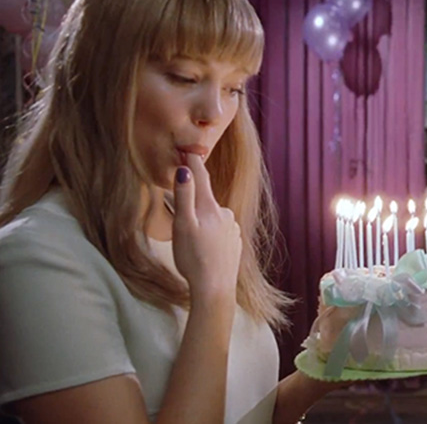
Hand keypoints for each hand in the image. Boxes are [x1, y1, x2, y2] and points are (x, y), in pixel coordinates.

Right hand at [172, 153, 241, 300]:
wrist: (216, 289)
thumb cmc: (194, 259)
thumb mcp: (183, 226)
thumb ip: (184, 197)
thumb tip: (185, 170)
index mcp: (210, 207)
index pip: (200, 177)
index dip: (192, 162)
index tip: (188, 147)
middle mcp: (225, 214)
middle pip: (206, 196)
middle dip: (194, 192)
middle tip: (181, 194)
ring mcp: (232, 228)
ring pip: (212, 215)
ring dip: (201, 216)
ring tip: (189, 231)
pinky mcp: (234, 241)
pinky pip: (219, 229)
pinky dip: (210, 231)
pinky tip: (203, 244)